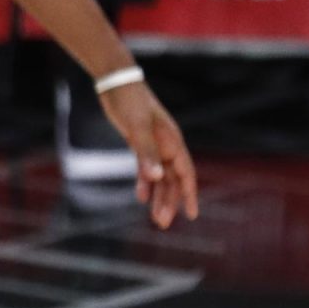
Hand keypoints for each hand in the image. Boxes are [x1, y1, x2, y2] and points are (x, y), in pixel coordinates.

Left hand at [97, 83, 199, 229]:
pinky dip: (145, 183)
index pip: (185, 173)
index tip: (192, 215)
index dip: (189, 194)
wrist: (116, 83)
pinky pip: (146, 168)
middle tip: (162, 225)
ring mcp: (154, 144)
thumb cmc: (129, 102)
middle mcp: (166, 144)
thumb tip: (156, 177)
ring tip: (156, 219)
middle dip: (170, 202)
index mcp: (171, 141)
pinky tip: (141, 197)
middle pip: (172, 179)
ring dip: (158, 197)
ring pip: (160, 176)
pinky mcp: (140, 143)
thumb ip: (146, 153)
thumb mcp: (136, 127)